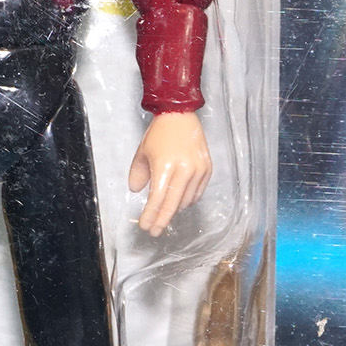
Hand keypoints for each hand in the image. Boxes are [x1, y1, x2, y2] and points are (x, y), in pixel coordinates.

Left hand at [129, 111, 210, 236]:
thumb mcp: (142, 153)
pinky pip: (197, 193)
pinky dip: (187, 199)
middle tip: (155, 231)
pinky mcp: (207, 169)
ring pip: (186, 201)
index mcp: (165, 166)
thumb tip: (137, 192)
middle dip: (162, 221)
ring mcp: (198, 170)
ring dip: (174, 209)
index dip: (151, 216)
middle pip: (172, 205)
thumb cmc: (160, 133)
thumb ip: (138, 175)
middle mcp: (184, 170)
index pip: (157, 199)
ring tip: (165, 211)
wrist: (180, 114)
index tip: (146, 226)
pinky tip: (179, 200)